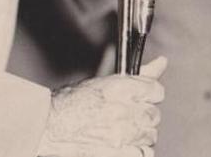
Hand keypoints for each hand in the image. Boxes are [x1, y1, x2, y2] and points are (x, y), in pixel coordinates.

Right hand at [38, 57, 166, 156]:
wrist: (48, 127)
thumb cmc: (68, 104)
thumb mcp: (103, 82)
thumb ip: (137, 76)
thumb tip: (161, 63)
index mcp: (121, 88)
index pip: (156, 91)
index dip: (148, 96)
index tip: (140, 99)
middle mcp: (125, 110)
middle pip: (154, 115)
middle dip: (142, 116)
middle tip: (123, 117)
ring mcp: (124, 134)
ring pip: (150, 135)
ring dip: (139, 135)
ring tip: (120, 132)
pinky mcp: (121, 154)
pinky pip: (144, 153)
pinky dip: (136, 151)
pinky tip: (122, 146)